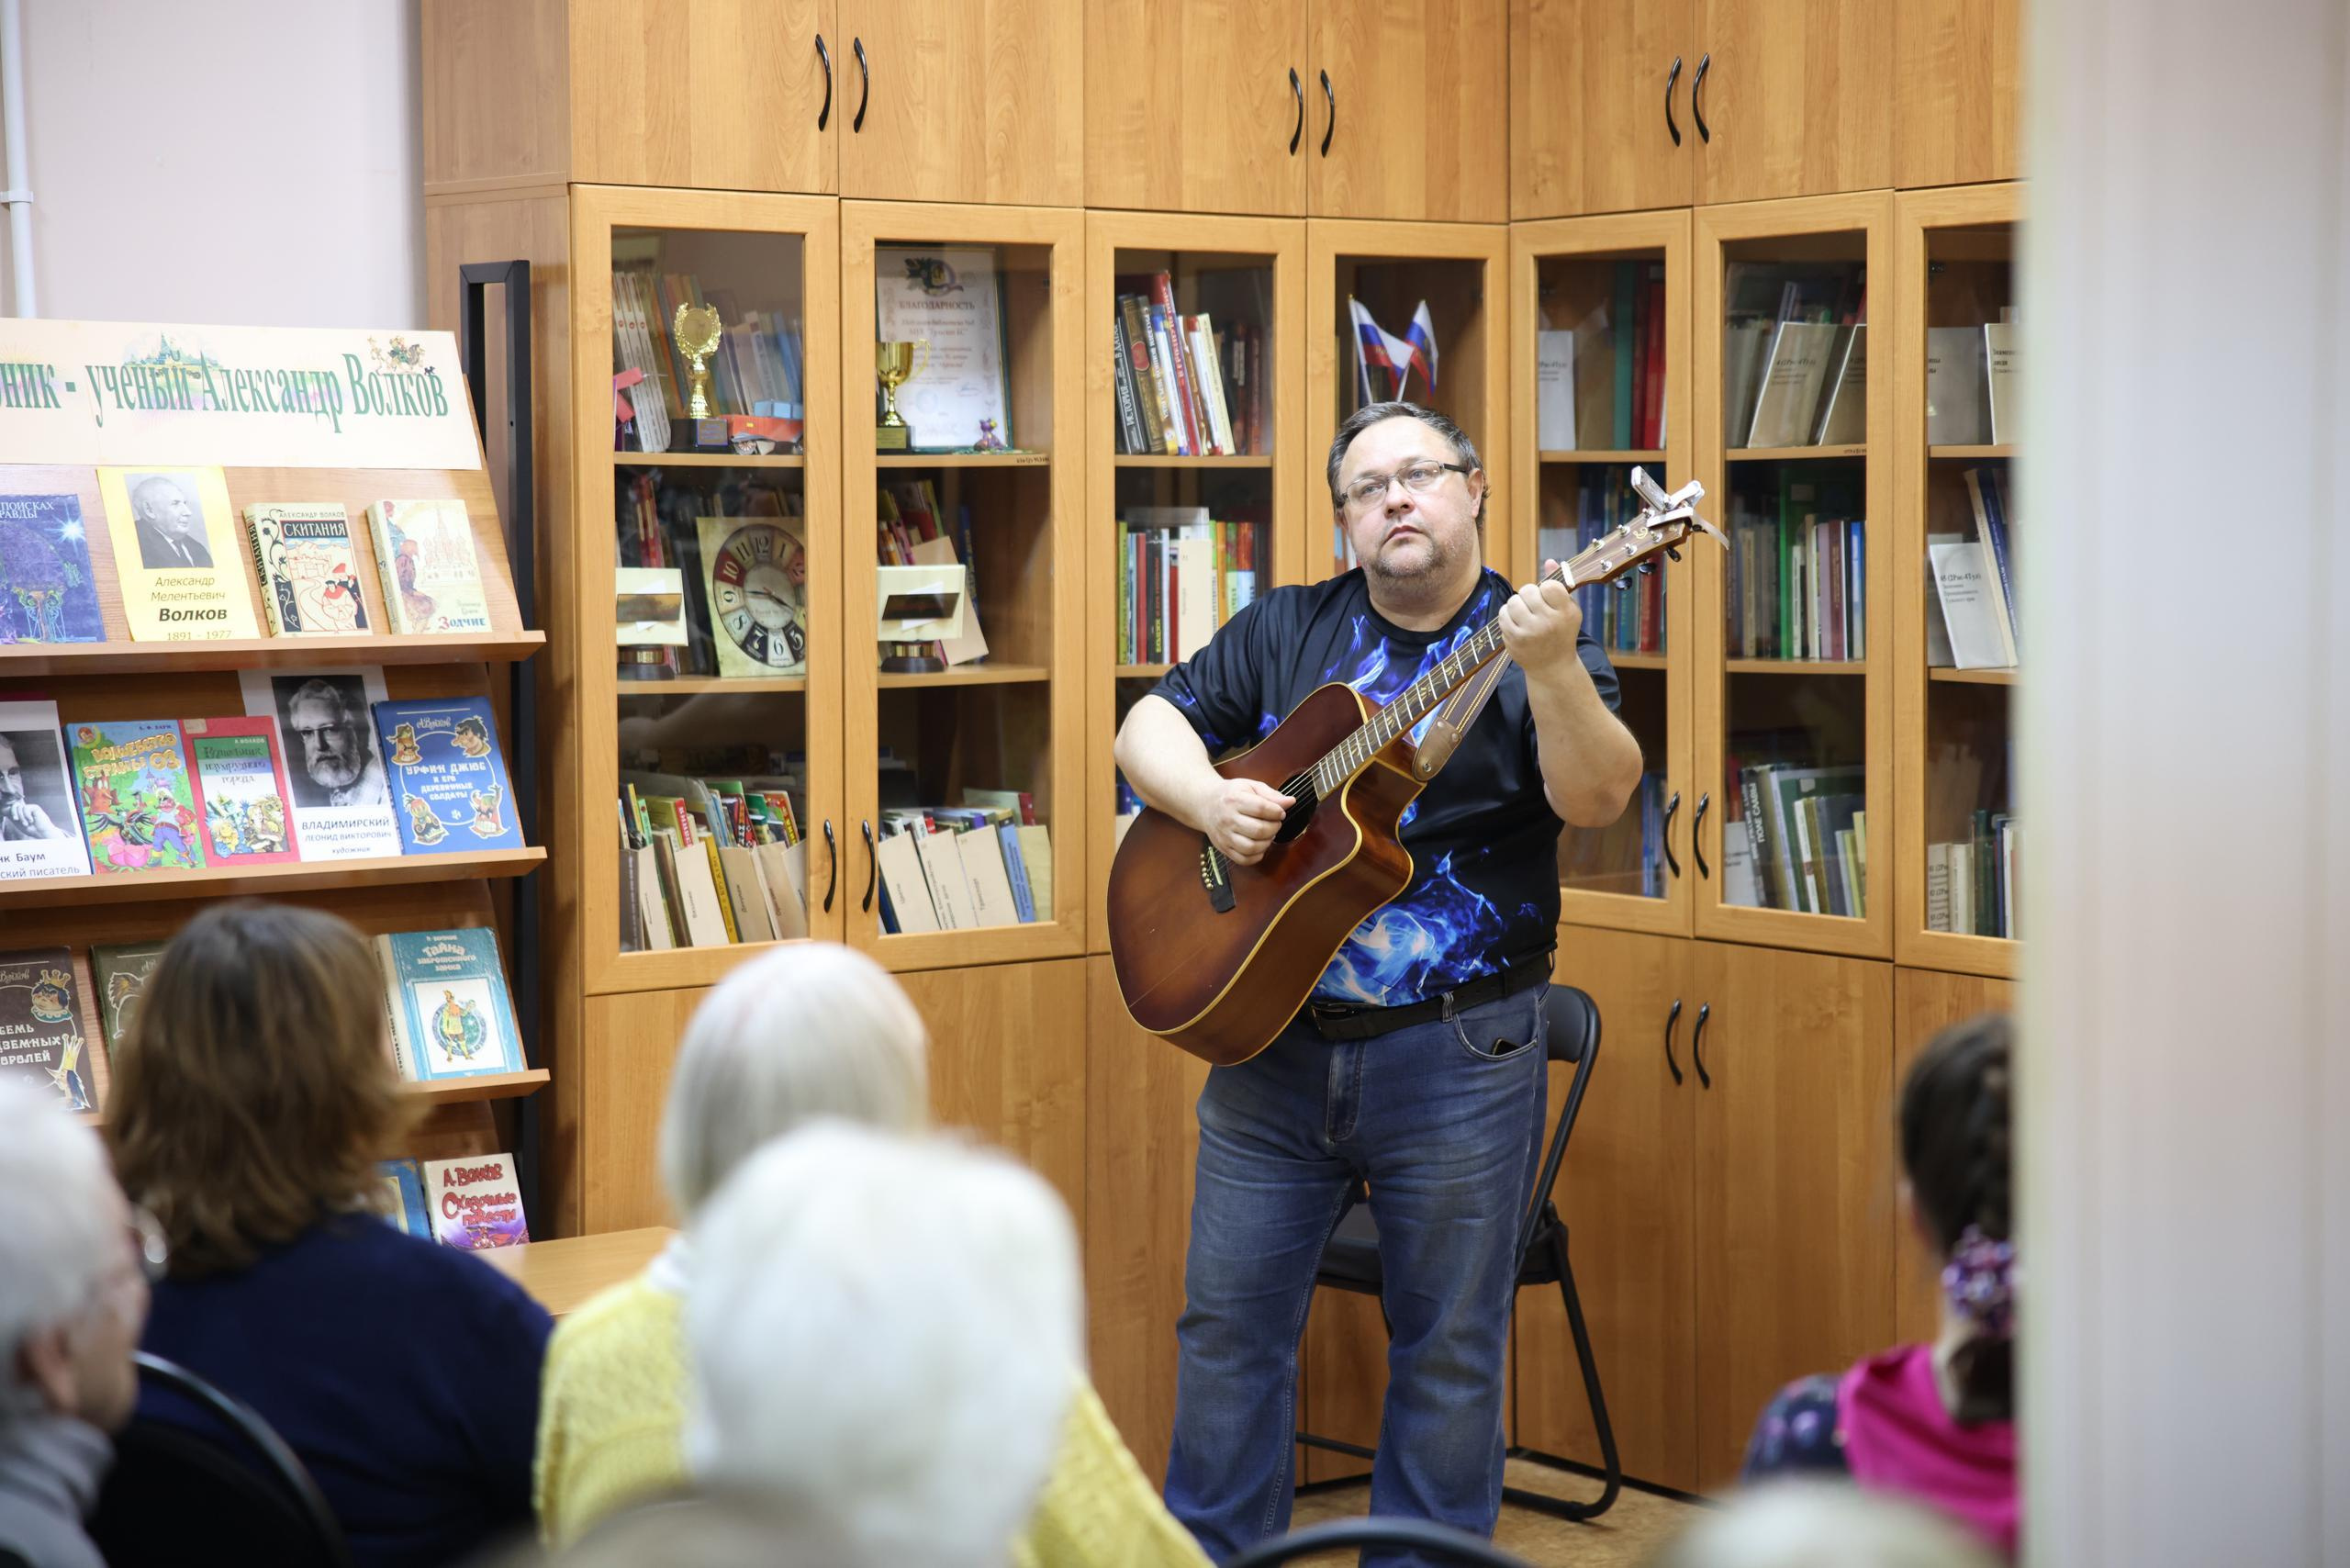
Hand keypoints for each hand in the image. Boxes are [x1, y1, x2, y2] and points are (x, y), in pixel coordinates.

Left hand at [2, 800, 46, 836]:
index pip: (13, 807)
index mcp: (20, 812)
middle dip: (14, 813)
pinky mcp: (35, 807)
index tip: (15, 819)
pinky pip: (26, 808)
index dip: (12, 811)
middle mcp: (25, 809)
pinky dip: (27, 816)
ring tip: (27, 823)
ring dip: (22, 817)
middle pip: (15, 805)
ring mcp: (30, 807)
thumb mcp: (18, 822)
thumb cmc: (31, 829)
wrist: (41, 832)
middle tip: (16, 820)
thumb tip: (5, 809)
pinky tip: (32, 820)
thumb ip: (13, 815)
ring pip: (19, 808)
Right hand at [1196, 776, 1294, 866]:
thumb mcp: (1250, 786)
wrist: (1206, 804)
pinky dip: (1257, 855)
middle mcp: (1227, 819)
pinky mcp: (1223, 848)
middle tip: (1275, 823)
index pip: (1262, 809)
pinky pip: (1243, 859)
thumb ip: (1271, 794)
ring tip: (1268, 834)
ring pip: (1251, 847)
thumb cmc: (1231, 794)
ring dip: (1267, 842)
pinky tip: (1259, 845)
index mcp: (1234, 800)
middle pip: (1258, 830)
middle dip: (1274, 827)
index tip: (1280, 812)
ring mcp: (1224, 836)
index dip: (1277, 812)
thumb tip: (1290, 802)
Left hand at [1499, 560, 1584, 677]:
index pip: (1550, 585)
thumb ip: (1559, 584)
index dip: (1546, 589)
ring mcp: (1530, 632)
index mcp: (1566, 613)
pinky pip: (1503, 615)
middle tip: (1533, 605)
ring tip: (1524, 612)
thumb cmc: (1561, 632)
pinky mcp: (1514, 640)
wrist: (1552, 666)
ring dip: (1516, 604)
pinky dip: (1507, 614)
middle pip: (1528, 590)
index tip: (1548, 597)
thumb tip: (1549, 560)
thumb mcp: (1568, 610)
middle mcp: (1549, 622)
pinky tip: (1516, 621)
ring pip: (1513, 601)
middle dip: (1529, 595)